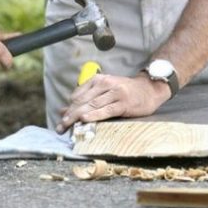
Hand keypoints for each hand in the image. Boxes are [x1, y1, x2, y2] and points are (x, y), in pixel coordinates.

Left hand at [55, 74, 170, 133]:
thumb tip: (64, 110)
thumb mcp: (104, 91)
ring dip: (77, 117)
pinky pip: (106, 110)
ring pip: (92, 105)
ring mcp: (114, 93)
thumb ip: (85, 100)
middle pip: (82, 101)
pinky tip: (85, 119)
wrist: (148, 89)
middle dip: (69, 115)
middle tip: (59, 127)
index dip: (68, 108)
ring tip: (67, 126)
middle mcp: (105, 84)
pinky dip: (94, 115)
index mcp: (98, 80)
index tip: (60, 119)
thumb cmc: (125, 91)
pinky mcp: (123, 103)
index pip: (78, 95)